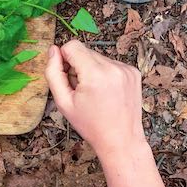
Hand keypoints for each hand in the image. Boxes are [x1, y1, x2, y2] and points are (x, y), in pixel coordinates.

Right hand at [45, 40, 146, 159]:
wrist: (121, 140)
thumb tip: (53, 50)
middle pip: (85, 51)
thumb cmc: (90, 124)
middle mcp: (113, 67)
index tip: (67, 76)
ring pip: (98, 57)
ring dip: (92, 70)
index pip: (72, 46)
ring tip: (95, 93)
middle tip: (80, 89)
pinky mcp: (134, 72)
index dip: (64, 59)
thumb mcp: (63, 102)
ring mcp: (126, 69)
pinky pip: (111, 63)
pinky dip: (105, 73)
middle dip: (78, 66)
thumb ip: (53, 73)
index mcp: (95, 74)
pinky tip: (106, 92)